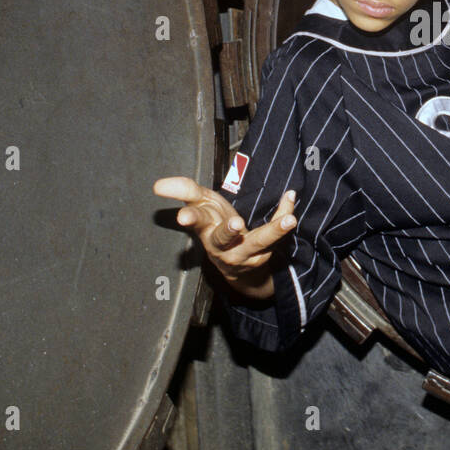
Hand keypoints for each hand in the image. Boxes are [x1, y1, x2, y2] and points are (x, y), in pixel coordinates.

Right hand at [153, 176, 295, 295]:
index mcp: (205, 229)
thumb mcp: (200, 205)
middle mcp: (222, 245)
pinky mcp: (264, 255)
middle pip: (224, 239)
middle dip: (228, 231)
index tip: (183, 217)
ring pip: (259, 243)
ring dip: (273, 231)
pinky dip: (284, 216)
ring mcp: (244, 253)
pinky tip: (290, 198)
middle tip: (236, 223)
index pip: (196, 221)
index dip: (190, 217)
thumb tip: (158, 185)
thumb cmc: (215, 225)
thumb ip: (185, 191)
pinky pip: (277, 236)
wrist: (237, 264)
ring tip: (288, 219)